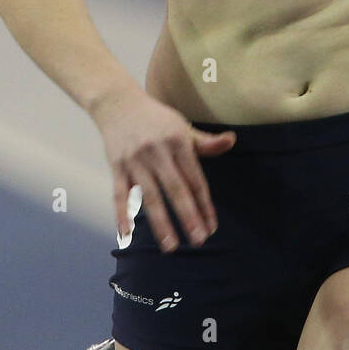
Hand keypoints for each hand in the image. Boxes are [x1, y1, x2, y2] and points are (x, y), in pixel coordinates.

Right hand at [90, 85, 235, 250]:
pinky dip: (122, 214)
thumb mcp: (182, 126)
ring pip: (150, 196)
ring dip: (160, 223)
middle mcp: (157, 152)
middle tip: (199, 240)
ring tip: (170, 246)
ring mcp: (135, 160)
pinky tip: (126, 235)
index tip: (211, 227)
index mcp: (178, 142)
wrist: (118, 103)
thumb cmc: (156, 119)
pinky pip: (119, 194)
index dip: (204, 205)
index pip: (195, 179)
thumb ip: (206, 142)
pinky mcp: (116, 166)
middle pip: (176, 189)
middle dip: (188, 217)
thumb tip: (232, 140)